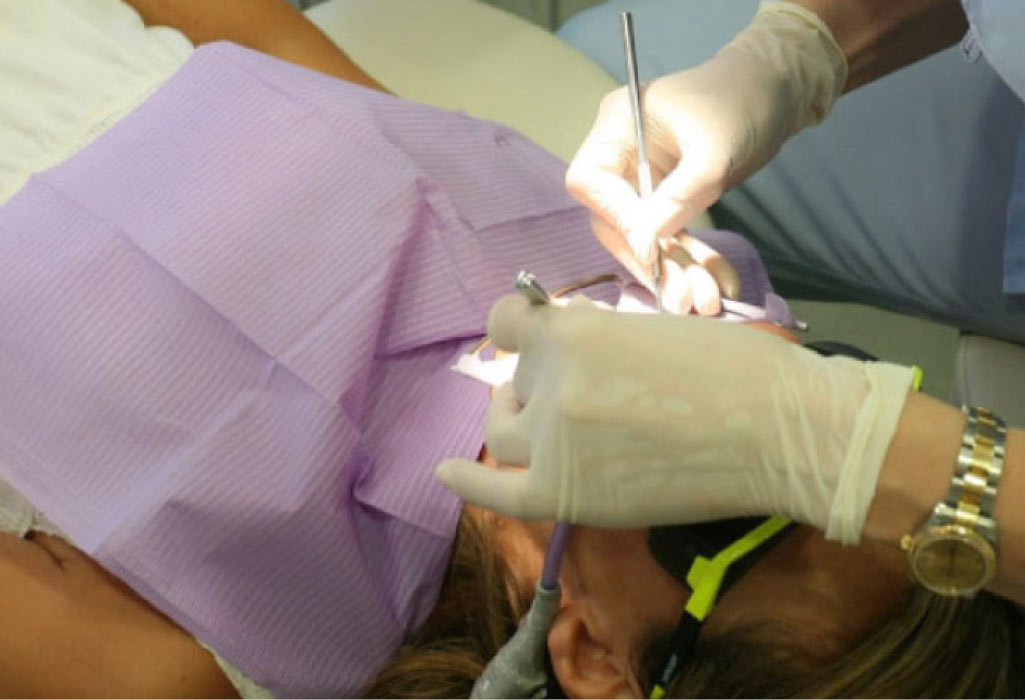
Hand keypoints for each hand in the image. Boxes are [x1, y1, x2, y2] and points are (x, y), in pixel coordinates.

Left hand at [436, 294, 912, 543]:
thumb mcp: (656, 328)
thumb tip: (570, 355)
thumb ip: (600, 341)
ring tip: (555, 431)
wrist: (780, 430)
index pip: (506, 321)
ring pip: (503, 432)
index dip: (520, 332)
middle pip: (512, 383)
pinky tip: (445, 473)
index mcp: (574, 330)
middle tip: (580, 398)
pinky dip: (468, 483)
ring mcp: (552, 440)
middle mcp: (551, 380)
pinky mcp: (565, 493)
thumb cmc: (738, 369)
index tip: (533, 342)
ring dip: (521, 425)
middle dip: (535, 385)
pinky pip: (498, 492)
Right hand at [565, 3, 845, 306]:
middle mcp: (621, 155)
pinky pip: (671, 235)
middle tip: (684, 298)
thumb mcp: (714, 149)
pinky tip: (718, 283)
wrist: (777, 89)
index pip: (592, 181)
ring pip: (645, 236)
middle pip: (615, 219)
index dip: (617, 218)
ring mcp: (642, 179)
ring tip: (705, 302)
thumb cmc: (742, 101)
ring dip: (675, 271)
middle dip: (651, 260)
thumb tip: (646, 243)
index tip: (651, 248)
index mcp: (617, 126)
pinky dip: (693, 260)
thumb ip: (679, 195)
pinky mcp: (666, 197)